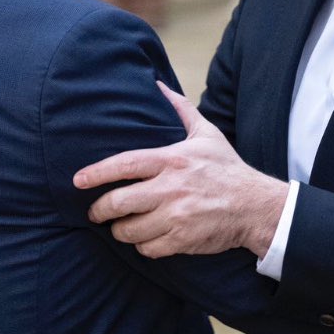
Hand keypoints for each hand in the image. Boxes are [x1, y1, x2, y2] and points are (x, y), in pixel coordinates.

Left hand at [75, 82, 287, 258]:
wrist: (255, 205)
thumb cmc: (227, 169)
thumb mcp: (206, 134)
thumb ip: (181, 109)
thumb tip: (159, 85)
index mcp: (171, 160)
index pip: (124, 165)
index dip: (96, 173)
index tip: (78, 180)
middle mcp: (170, 188)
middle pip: (117, 202)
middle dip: (100, 210)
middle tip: (96, 212)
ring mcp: (176, 216)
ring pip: (128, 230)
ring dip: (121, 230)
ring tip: (124, 226)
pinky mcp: (182, 239)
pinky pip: (147, 248)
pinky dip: (143, 245)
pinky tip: (148, 238)